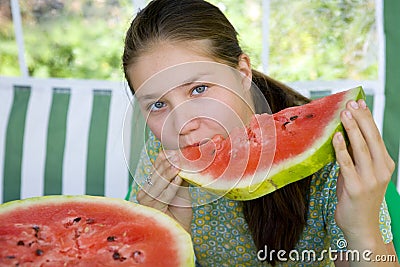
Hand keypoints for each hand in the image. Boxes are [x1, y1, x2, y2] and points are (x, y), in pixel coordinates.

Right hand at [137, 150, 192, 232]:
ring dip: (169, 172)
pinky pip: (164, 194)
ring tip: (178, 164)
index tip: (173, 149)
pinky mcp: (152, 209)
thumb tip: (185, 160)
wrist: (179, 231)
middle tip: (177, 154)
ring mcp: (146, 201)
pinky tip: (179, 177)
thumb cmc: (179, 212)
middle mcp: (145, 192)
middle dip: (167, 163)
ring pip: (159, 183)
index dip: (163, 158)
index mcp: (150, 185)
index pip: (156, 168)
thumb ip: (180, 177)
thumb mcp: (181, 190)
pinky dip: (172, 186)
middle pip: (156, 174)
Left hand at [332, 99, 394, 248]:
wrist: (361, 226)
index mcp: (385, 164)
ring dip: (352, 129)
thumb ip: (354, 156)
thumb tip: (343, 134)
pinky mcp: (356, 188)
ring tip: (345, 114)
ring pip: (362, 148)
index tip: (359, 102)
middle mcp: (381, 170)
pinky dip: (342, 149)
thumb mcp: (359, 173)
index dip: (368, 118)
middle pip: (371, 139)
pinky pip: (347, 164)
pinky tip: (337, 137)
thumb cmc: (357, 198)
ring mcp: (370, 179)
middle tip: (350, 104)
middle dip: (361, 119)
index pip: (376, 136)